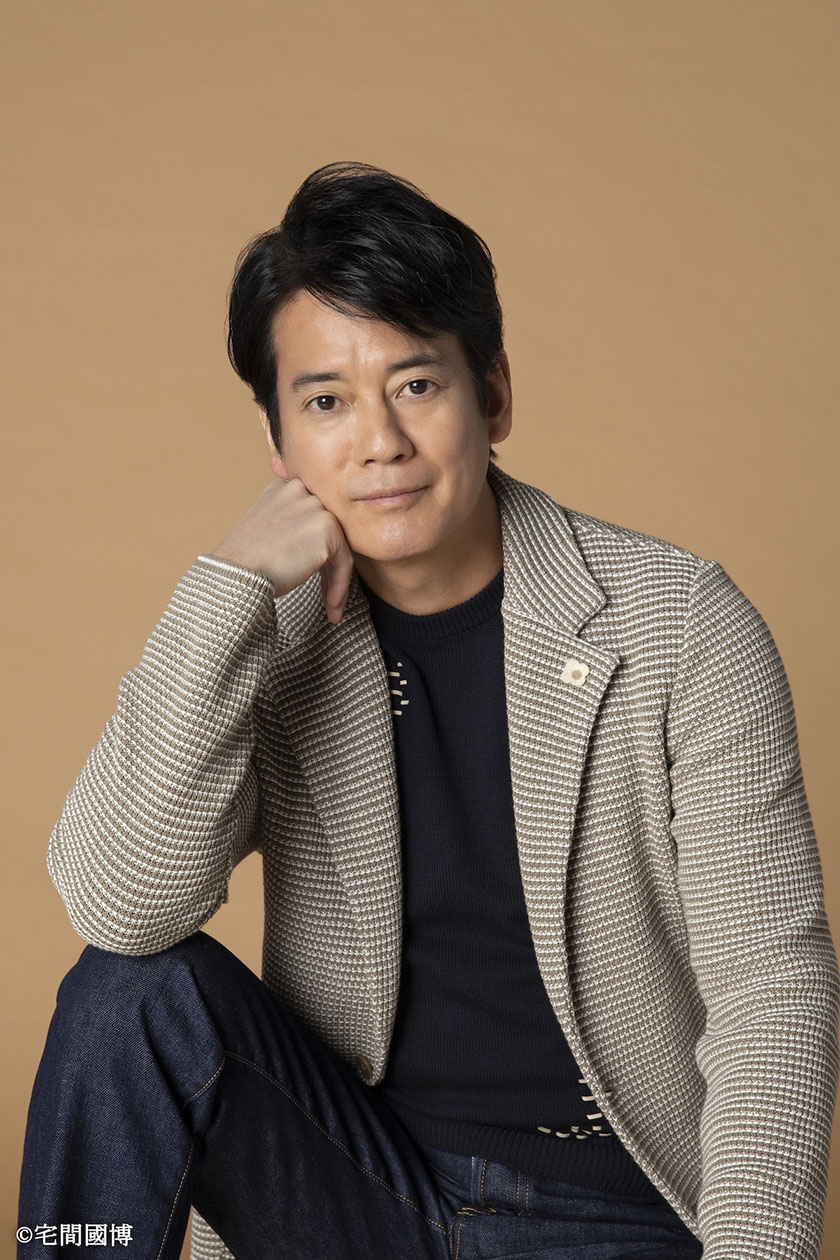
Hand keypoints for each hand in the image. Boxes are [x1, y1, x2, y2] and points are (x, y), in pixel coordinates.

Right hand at [210, 478, 354, 622]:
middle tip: (327, 594)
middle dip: (328, 565)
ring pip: (339, 547)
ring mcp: (315, 506)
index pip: (312, 518)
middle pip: (328, 532)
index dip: (316, 548)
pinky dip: (340, 586)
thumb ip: (288, 524)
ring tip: (330, 605)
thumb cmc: (244, 563)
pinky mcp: (327, 528)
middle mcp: (300, 491)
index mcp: (283, 489)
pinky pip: (344, 561)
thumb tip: (314, 544)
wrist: (235, 575)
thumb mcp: (265, 530)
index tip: (317, 575)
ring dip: (336, 580)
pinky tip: (332, 607)